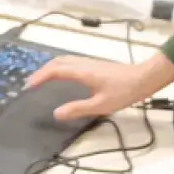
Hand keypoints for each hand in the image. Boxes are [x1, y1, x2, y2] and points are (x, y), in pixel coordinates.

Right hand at [28, 53, 173, 121]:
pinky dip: (59, 67)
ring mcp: (89, 62)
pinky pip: (71, 62)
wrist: (144, 78)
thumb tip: (56, 113)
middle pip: (57, 62)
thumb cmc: (123, 92)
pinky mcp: (95, 65)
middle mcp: (83, 64)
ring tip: (41, 79)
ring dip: (50, 68)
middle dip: (42, 71)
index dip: (40, 77)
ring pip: (64, 60)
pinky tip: (62, 76)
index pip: (55, 71)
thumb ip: (78, 109)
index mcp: (82, 72)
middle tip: (31, 83)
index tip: (29, 86)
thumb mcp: (100, 105)